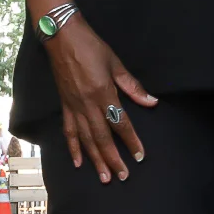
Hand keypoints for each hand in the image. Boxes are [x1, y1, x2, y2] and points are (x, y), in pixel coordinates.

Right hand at [44, 17, 157, 182]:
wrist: (62, 37)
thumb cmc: (91, 46)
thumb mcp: (116, 64)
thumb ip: (132, 87)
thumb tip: (151, 102)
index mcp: (103, 93)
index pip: (120, 123)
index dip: (131, 141)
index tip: (139, 156)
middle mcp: (87, 104)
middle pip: (102, 138)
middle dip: (113, 159)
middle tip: (123, 176)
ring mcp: (74, 106)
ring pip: (86, 139)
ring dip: (95, 160)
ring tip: (105, 177)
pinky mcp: (65, 105)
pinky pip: (69, 131)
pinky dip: (73, 147)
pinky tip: (78, 162)